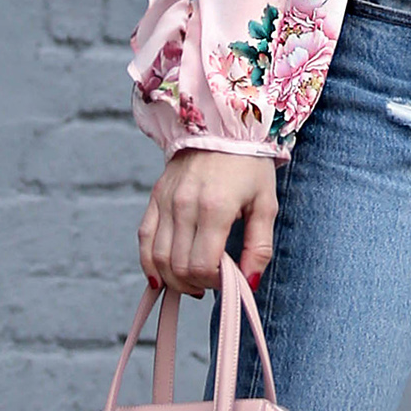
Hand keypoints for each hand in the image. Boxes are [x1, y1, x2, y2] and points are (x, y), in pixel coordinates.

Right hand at [139, 149, 278, 294]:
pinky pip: (144, 238)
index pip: (202, 266)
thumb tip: (249, 284)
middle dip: (195, 284)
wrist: (223, 125)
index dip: (214, 283)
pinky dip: (149, 263)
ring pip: (158, 258)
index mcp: (215, 209)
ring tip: (192, 282)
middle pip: (178, 267)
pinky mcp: (156, 197)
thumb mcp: (266, 205)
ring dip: (174, 280)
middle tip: (213, 282)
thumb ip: (259, 247)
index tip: (228, 279)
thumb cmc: (250, 166)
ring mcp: (166, 201)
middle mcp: (184, 206)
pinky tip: (161, 277)